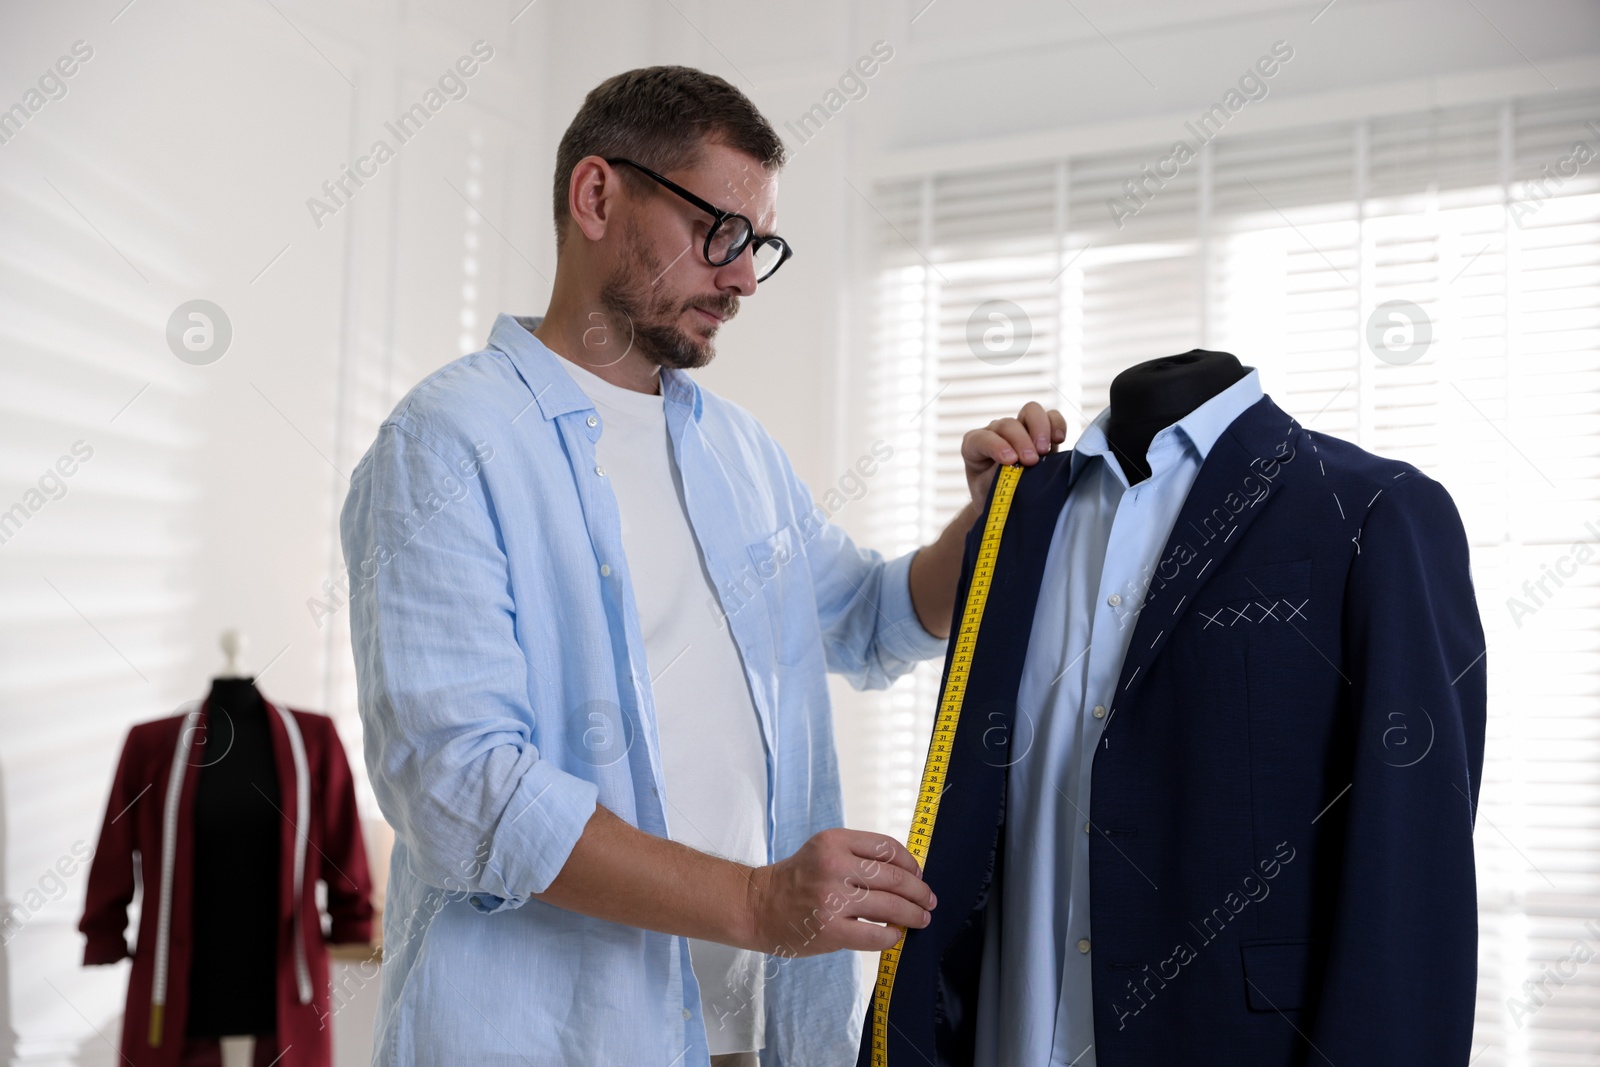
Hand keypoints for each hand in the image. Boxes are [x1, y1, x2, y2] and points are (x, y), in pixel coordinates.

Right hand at [742, 829, 935, 957]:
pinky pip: (875, 935)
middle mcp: (834, 866)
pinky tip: (893, 936)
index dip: (911, 864)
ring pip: (891, 906)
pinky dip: (891, 936)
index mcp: (834, 841)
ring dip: (913, 915)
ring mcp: (832, 899)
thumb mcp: (824, 852)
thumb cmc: (797, 879)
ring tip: (921, 919)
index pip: (887, 848)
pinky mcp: (830, 929)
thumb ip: (859, 857)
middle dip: (920, 892)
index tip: (918, 875)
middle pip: (895, 878)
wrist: (759, 906)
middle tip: (929, 901)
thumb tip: (908, 874)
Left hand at [961, 401, 1066, 508]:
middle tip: (1031, 460)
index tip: (1010, 461)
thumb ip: (1000, 477)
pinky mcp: (1040, 432)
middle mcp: (996, 432)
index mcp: (975, 445)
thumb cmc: (993, 495)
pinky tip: (1059, 439)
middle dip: (1021, 440)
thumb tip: (1020, 468)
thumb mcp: (989, 491)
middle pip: (1008, 424)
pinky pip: (1051, 416)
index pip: (982, 438)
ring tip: (1045, 450)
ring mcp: (1019, 429)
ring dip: (1040, 428)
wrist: (1006, 502)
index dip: (996, 446)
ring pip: (1030, 411)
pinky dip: (1057, 424)